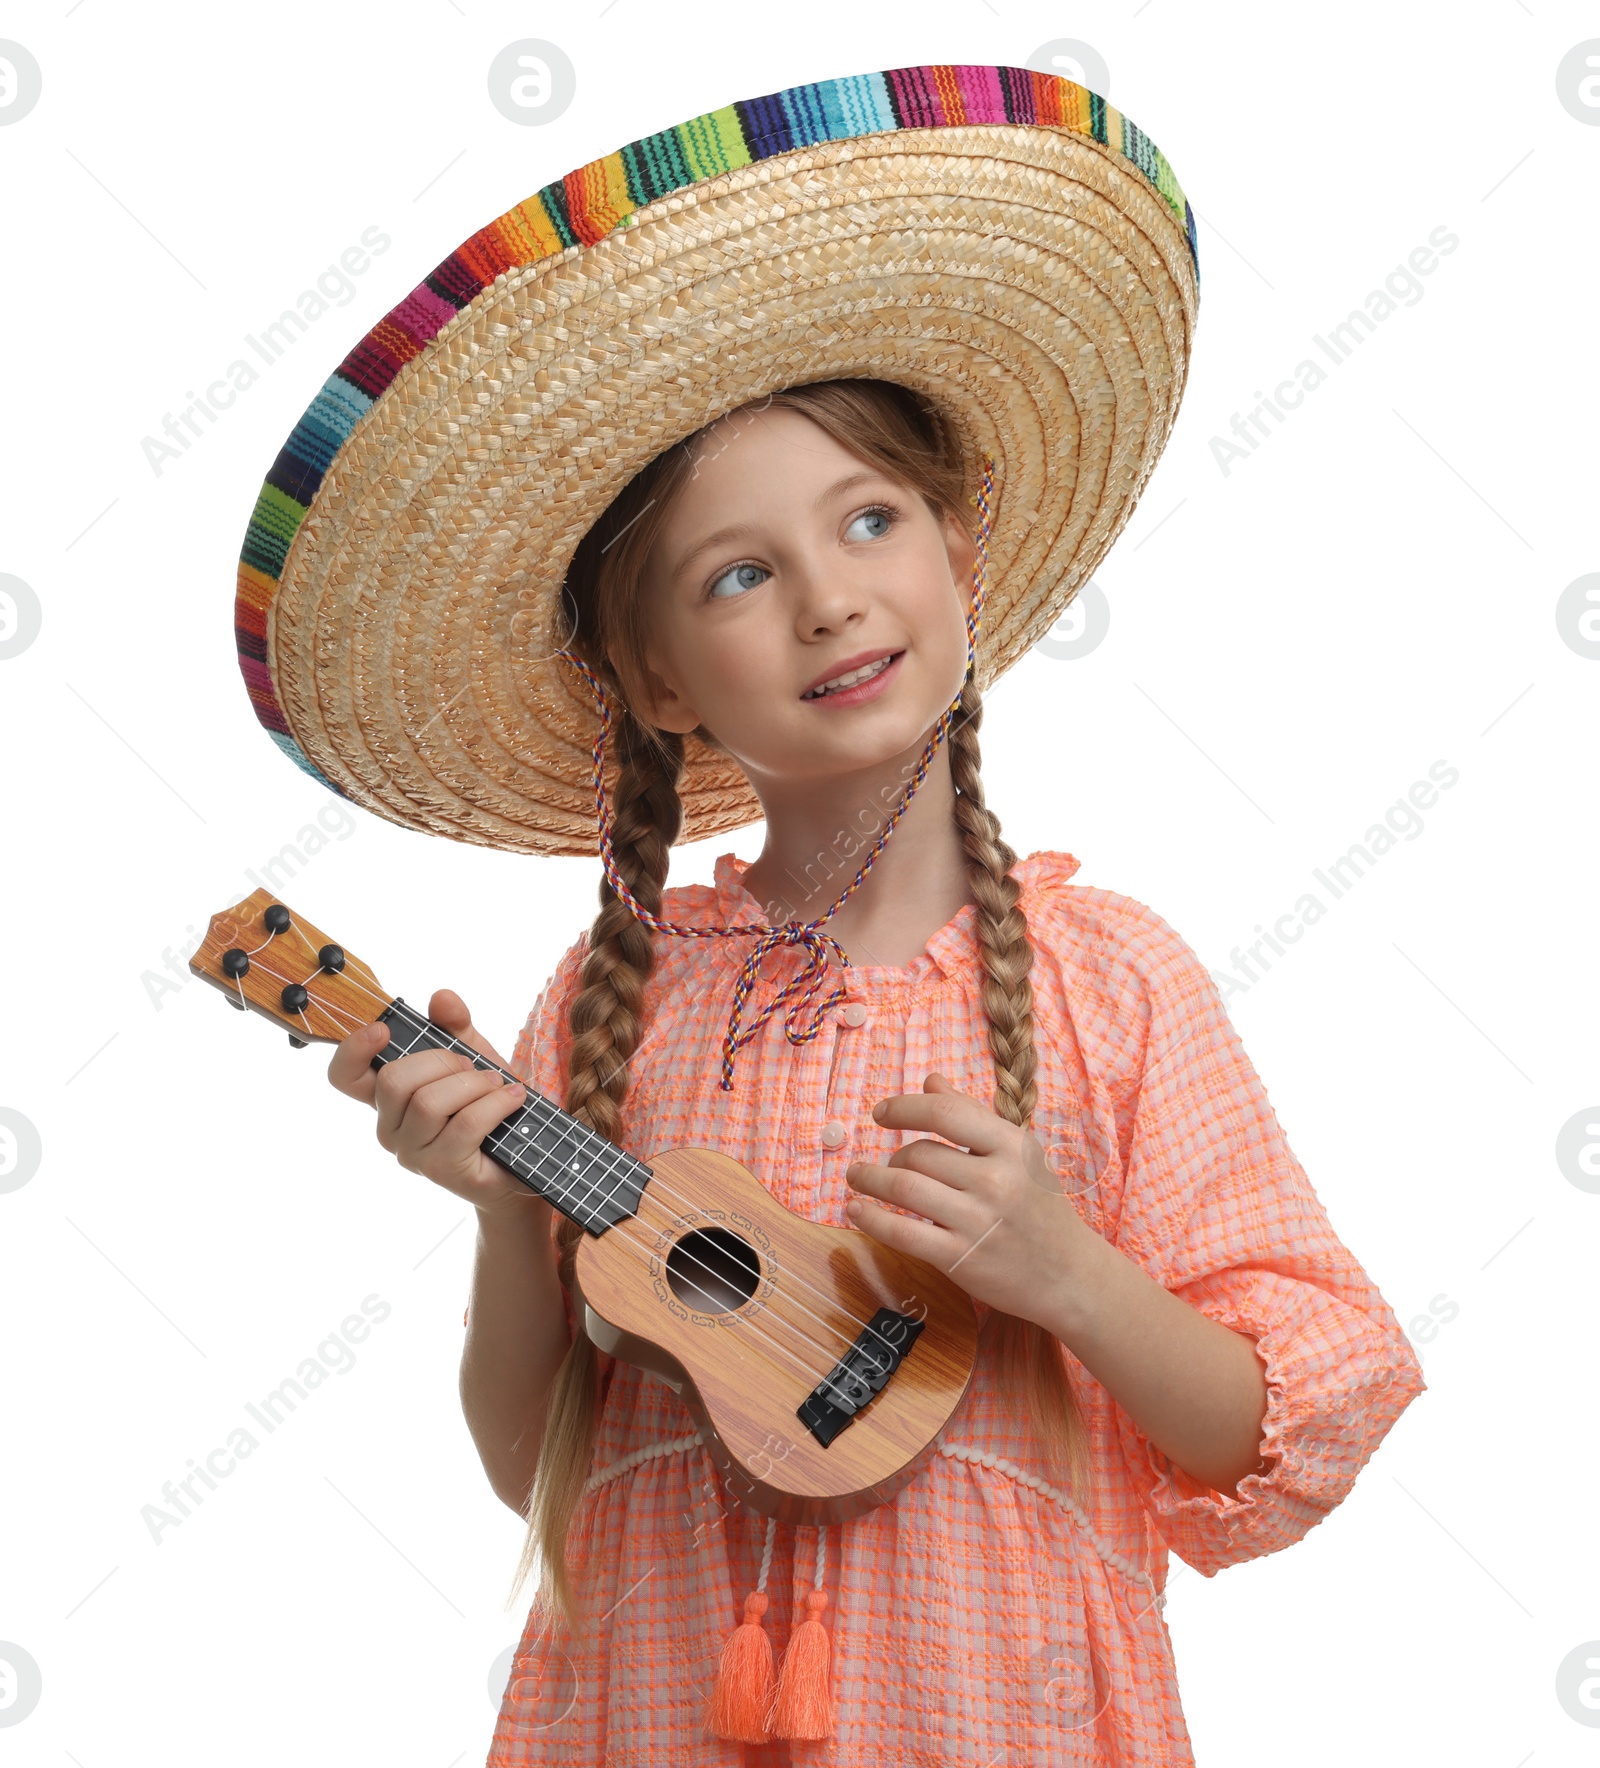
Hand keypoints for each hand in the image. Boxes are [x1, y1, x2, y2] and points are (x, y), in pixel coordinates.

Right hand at [325, 988, 544, 1220]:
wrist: (524, 1151)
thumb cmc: (487, 1102)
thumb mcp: (472, 1054)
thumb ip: (455, 1025)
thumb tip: (441, 998)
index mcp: (388, 1097)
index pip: (344, 1076)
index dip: (353, 1050)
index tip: (382, 1030)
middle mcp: (390, 1127)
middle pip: (394, 1080)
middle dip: (441, 1060)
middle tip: (473, 1066)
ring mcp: (413, 1153)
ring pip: (429, 1103)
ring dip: (473, 1084)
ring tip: (498, 1084)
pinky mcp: (443, 1170)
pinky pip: (465, 1125)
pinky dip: (495, 1104)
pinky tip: (512, 1098)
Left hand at [844, 1073, 1090, 1322]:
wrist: (1070, 1276)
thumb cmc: (1041, 1208)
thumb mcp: (1019, 1154)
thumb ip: (973, 1116)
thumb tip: (930, 1080)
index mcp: (1013, 1146)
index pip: (946, 1112)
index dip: (904, 1107)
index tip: (880, 1113)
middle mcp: (997, 1180)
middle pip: (920, 1154)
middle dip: (892, 1158)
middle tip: (884, 1166)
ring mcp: (978, 1221)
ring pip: (905, 1188)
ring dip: (870, 1180)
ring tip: (857, 1178)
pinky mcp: (961, 1259)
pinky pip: (902, 1233)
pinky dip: (871, 1219)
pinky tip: (856, 1210)